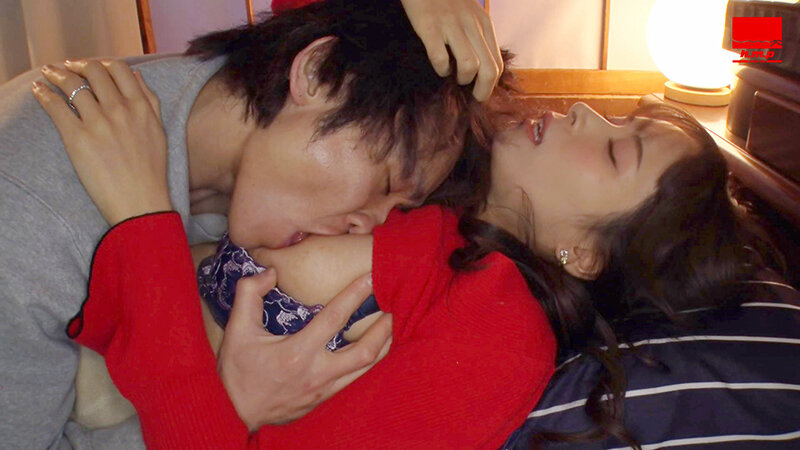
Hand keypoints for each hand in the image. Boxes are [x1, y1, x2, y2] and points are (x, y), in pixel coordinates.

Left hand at [33, 59, 171, 225]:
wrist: (141, 203)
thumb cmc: (152, 172)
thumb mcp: (159, 131)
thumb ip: (150, 101)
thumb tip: (137, 75)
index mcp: (141, 107)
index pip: (118, 69)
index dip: (100, 63)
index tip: (89, 66)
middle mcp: (120, 110)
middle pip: (93, 71)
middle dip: (75, 65)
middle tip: (64, 68)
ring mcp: (99, 123)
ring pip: (73, 85)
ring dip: (56, 75)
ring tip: (47, 75)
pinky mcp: (78, 139)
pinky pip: (56, 107)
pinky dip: (44, 95)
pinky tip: (38, 91)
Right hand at [218, 269, 391, 429]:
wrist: (233, 414)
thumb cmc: (237, 372)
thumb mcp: (236, 330)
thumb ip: (249, 295)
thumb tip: (269, 272)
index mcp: (297, 353)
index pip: (334, 318)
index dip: (355, 294)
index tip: (371, 277)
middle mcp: (317, 373)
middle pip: (365, 351)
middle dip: (384, 327)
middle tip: (395, 306)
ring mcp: (324, 390)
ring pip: (367, 369)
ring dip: (383, 345)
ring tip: (393, 325)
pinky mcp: (325, 400)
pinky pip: (356, 380)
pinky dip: (370, 363)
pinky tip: (375, 350)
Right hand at [401, 0, 502, 100]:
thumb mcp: (469, 13)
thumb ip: (477, 35)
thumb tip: (480, 67)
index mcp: (483, 24)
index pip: (498, 62)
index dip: (492, 84)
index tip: (482, 92)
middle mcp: (471, 26)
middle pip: (489, 69)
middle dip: (482, 90)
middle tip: (473, 97)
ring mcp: (451, 26)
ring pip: (470, 66)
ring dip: (463, 79)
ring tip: (454, 78)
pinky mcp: (430, 28)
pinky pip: (441, 59)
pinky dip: (441, 70)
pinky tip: (439, 68)